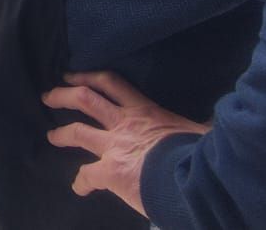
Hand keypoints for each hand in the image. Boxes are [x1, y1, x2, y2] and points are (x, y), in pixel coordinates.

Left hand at [43, 71, 210, 218]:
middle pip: (86, 99)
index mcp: (146, 110)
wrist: (193, 175)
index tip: (76, 76)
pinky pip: (87, 176)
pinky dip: (81, 182)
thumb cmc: (199, 150)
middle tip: (50, 95)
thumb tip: (215, 121)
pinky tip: (78, 188)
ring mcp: (114, 146)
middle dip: (64, 95)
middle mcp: (124, 123)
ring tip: (52, 135)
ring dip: (61, 133)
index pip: (115, 84)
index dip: (92, 77)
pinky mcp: (110, 171)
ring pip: (78, 132)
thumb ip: (200, 124)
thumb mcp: (200, 129)